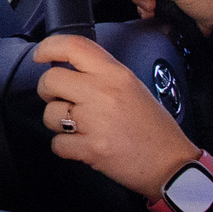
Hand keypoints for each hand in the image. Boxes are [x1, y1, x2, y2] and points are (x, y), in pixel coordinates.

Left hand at [32, 33, 202, 199]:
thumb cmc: (154, 128)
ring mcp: (96, 121)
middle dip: (48, 92)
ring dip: (56, 123)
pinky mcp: (91, 148)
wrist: (172, 165)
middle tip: (60, 100)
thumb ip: (102, 76)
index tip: (40, 55)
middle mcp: (103, 92)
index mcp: (115, 74)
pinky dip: (65, 147)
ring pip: (49, 114)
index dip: (49, 47)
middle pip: (50, 80)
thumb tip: (69, 70)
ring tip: (78, 128)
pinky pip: (57, 143)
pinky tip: (82, 146)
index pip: (73, 46)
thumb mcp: (133, 87)